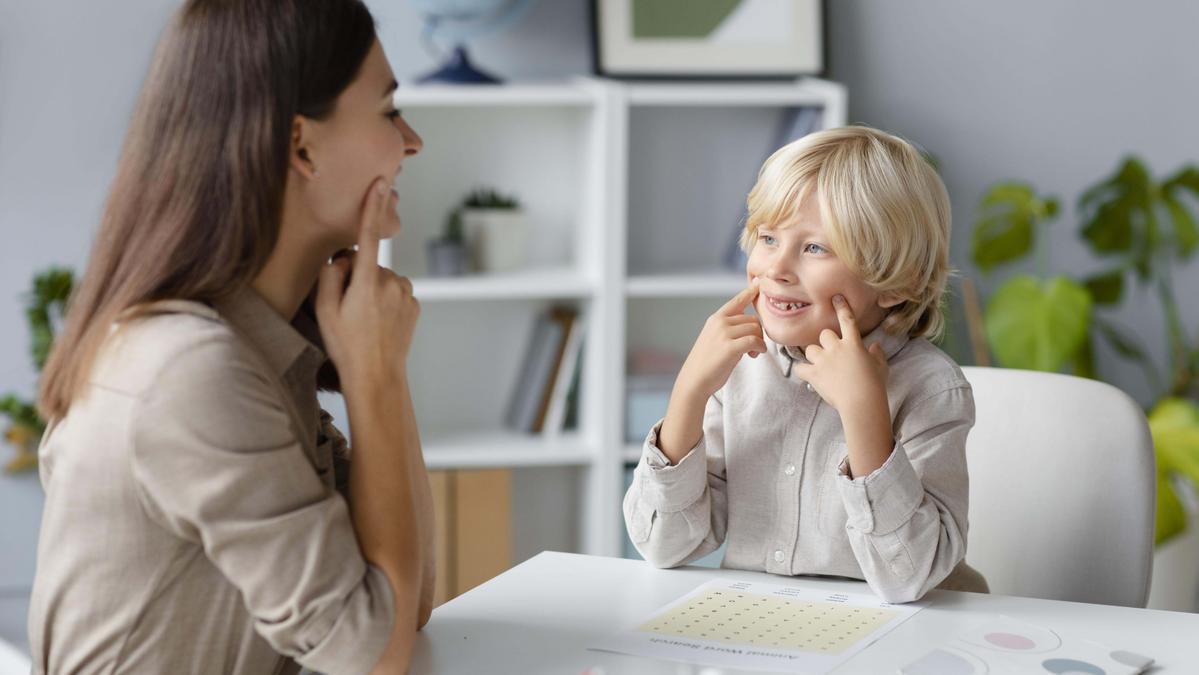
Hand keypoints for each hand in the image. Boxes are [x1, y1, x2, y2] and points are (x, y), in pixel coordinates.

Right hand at [315, 177, 419, 388]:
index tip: (380, 182)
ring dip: (372, 290)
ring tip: (363, 319)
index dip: (372, 207)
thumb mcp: (325, 310)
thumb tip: (342, 257)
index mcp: (367, 282)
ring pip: (382, 279)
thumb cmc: (346, 345)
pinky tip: (378, 322)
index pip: (368, 236)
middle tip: (347, 309)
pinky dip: (386, 301)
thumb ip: (330, 275)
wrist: (377, 377)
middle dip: (356, 276)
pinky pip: (395, 293)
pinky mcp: (415, 305)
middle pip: (368, 265)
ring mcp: (406, 294)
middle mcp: (391, 283)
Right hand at [675, 280, 766, 400]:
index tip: (759, 282)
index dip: (749, 292)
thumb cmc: (706, 363)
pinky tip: (756, 354)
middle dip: (758, 332)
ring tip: (753, 353)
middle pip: (752, 318)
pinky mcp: (730, 347)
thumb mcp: (714, 338)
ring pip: (755, 328)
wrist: (694, 380)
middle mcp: (720, 322)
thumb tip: (751, 328)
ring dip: (759, 341)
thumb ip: (729, 329)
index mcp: (716, 319)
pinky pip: (754, 340)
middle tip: (754, 347)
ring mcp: (724, 334)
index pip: (736, 301)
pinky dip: (760, 347)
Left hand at [792, 295, 888, 413]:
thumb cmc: (874, 385)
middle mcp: (836, 348)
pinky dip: (802, 370)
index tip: (836, 297)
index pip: (847, 320)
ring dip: (815, 355)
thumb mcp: (881, 366)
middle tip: (832, 354)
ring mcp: (824, 361)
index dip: (841, 307)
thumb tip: (875, 346)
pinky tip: (808, 374)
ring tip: (821, 366)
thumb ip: (877, 354)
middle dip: (827, 342)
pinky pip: (800, 367)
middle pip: (824, 334)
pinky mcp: (814, 374)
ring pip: (811, 349)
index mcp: (853, 344)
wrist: (862, 403)